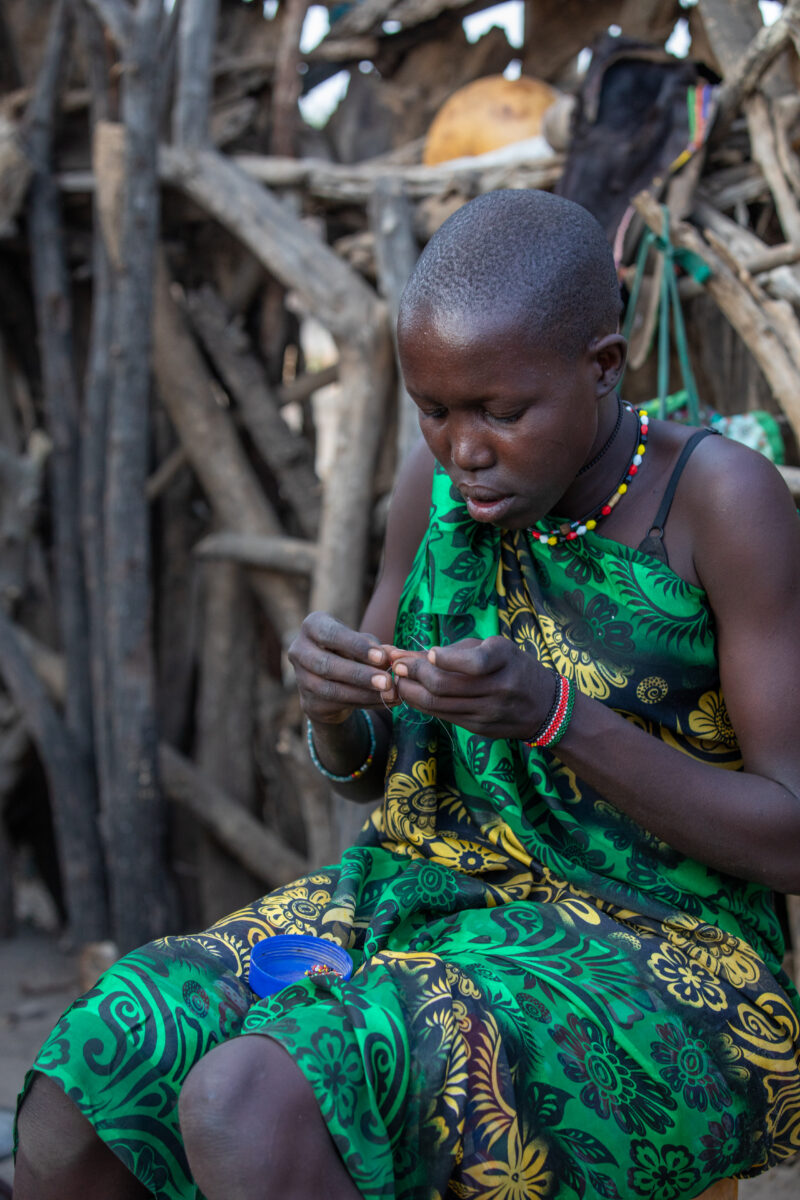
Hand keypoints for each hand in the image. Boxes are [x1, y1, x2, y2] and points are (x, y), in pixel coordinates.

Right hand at [288, 611, 398, 724]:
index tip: (382, 657)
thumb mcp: (364, 645)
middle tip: (388, 681)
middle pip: (327, 665)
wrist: (333, 680)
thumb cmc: (351, 652)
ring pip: (330, 689)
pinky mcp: (308, 702)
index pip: (331, 634)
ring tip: (390, 694)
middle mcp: (299, 650)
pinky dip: (365, 703)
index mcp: (312, 626)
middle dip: (360, 674)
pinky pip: (336, 704)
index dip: (356, 646)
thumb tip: (393, 655)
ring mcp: (300, 678)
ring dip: (364, 693)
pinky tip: (384, 701)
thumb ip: (377, 649)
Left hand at [391, 636, 555, 739]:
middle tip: (397, 666)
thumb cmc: (512, 666)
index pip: (474, 662)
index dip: (446, 658)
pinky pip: (443, 716)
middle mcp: (498, 687)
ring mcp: (488, 712)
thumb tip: (407, 653)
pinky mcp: (479, 728)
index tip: (430, 652)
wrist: (544, 707)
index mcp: (505, 659)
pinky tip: (413, 694)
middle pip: (445, 686)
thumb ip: (452, 650)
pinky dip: (422, 704)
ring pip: (438, 705)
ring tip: (398, 680)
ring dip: (411, 692)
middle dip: (414, 675)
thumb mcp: (491, 648)